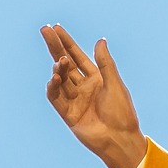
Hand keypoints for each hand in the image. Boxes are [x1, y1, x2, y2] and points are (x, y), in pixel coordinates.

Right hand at [41, 24, 146, 167]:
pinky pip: (56, 98)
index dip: (67, 42)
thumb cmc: (122, 113)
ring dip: (58, 68)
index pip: (78, 56)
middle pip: (65, 63)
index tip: (56, 28)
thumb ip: (105, 63)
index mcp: (96, 78)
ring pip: (61, 79)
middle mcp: (83, 87)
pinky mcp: (68, 114)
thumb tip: (100, 40)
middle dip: (55, 47)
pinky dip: (53, 87)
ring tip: (60, 61)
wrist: (120, 139)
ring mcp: (74, 100)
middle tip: (45, 30)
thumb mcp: (114, 83)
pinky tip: (54, 78)